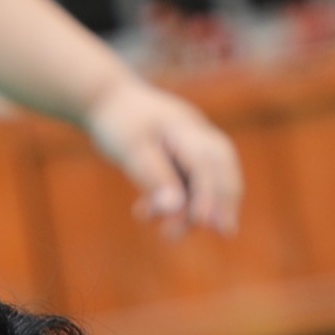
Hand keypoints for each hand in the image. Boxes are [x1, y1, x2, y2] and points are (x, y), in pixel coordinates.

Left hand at [84, 78, 242, 234]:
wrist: (108, 99)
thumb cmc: (118, 121)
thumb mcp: (131, 149)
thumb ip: (154, 177)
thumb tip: (175, 209)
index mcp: (183, 126)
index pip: (205, 163)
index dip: (209, 195)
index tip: (202, 223)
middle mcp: (196, 134)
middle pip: (223, 168)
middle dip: (226, 201)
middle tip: (226, 233)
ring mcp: (192, 145)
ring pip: (208, 180)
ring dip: (193, 210)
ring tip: (168, 235)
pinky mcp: (183, 157)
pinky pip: (190, 184)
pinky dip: (177, 204)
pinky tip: (145, 212)